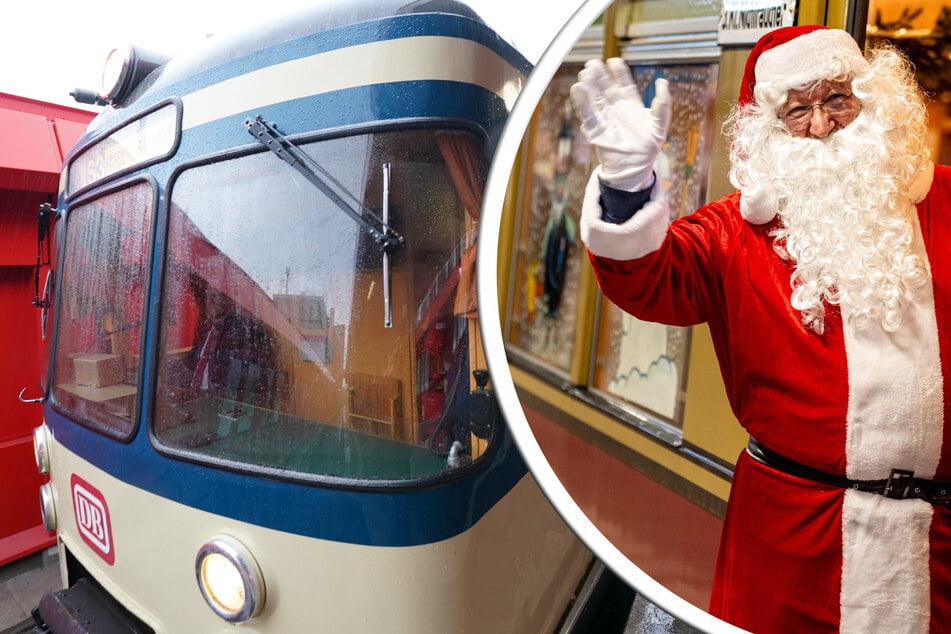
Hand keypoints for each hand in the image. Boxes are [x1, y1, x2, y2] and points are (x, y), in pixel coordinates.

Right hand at [570, 58, 670, 191]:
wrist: (635, 169)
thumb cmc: (649, 147)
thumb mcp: (660, 124)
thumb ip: (663, 103)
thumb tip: (662, 81)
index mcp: (631, 105)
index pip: (624, 84)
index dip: (619, 72)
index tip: (613, 61)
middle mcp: (616, 109)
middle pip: (606, 88)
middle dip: (599, 76)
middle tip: (592, 63)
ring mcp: (605, 119)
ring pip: (595, 99)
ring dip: (589, 86)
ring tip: (585, 74)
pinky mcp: (596, 132)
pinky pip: (588, 115)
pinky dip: (582, 103)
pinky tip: (577, 90)